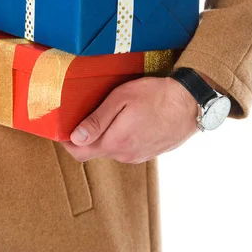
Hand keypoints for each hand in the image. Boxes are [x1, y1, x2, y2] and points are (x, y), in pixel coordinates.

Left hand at [62, 76, 198, 163]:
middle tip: (82, 114)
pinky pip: (126, 147)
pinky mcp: (149, 152)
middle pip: (95, 150)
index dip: (66, 142)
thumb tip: (76, 137)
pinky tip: (127, 119)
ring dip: (105, 135)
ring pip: (111, 148)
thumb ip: (97, 120)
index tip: (61, 128)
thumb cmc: (156, 95)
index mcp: (115, 142)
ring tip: (108, 112)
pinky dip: (120, 136)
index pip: (79, 152)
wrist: (190, 103)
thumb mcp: (122, 98)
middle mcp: (125, 154)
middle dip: (85, 136)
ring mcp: (138, 155)